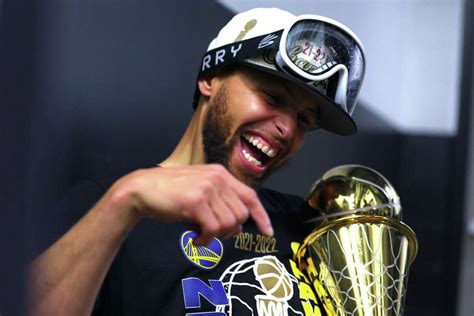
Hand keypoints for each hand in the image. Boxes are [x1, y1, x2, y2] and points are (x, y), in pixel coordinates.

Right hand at [111, 164, 272, 245]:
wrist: (142, 189)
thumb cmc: (171, 193)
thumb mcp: (200, 192)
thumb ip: (220, 204)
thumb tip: (239, 228)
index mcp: (220, 173)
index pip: (250, 196)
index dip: (261, 215)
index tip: (269, 232)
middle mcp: (217, 178)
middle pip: (241, 214)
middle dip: (229, 230)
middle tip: (211, 233)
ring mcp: (207, 188)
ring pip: (229, 224)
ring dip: (215, 236)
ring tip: (199, 234)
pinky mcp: (196, 201)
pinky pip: (213, 230)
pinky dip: (205, 240)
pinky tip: (193, 238)